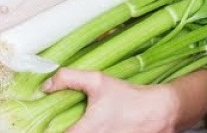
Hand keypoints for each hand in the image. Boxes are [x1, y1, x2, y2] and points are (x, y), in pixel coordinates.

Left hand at [44, 68, 179, 132]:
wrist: (161, 112)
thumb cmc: (130, 98)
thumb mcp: (98, 81)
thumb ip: (68, 79)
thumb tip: (45, 85)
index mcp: (84, 132)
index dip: (47, 129)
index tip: (45, 122)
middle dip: (65, 128)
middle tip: (66, 119)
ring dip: (80, 130)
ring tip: (86, 121)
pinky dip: (94, 132)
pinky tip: (98, 124)